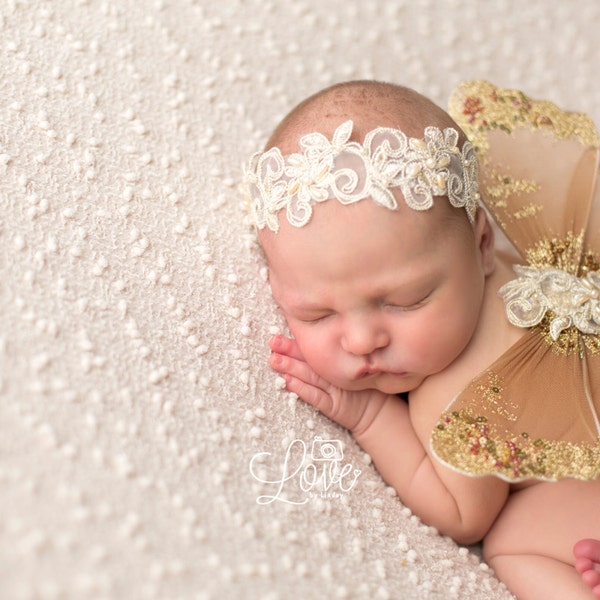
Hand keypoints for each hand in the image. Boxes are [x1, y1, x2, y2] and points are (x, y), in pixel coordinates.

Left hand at [269, 334, 389, 432]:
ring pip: (310, 375)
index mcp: (336, 361)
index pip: (314, 349)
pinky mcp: (334, 406)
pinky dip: (302, 389)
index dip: (296, 342)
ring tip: (274, 360)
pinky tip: (288, 381)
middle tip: (273, 342)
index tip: (277, 335)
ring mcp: (334, 389)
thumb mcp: (350, 366)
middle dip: (290, 350)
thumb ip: (333, 354)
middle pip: (310, 359)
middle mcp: (334, 372)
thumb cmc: (359, 388)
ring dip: (291, 367)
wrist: (376, 413)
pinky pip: (316, 397)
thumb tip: (308, 341)